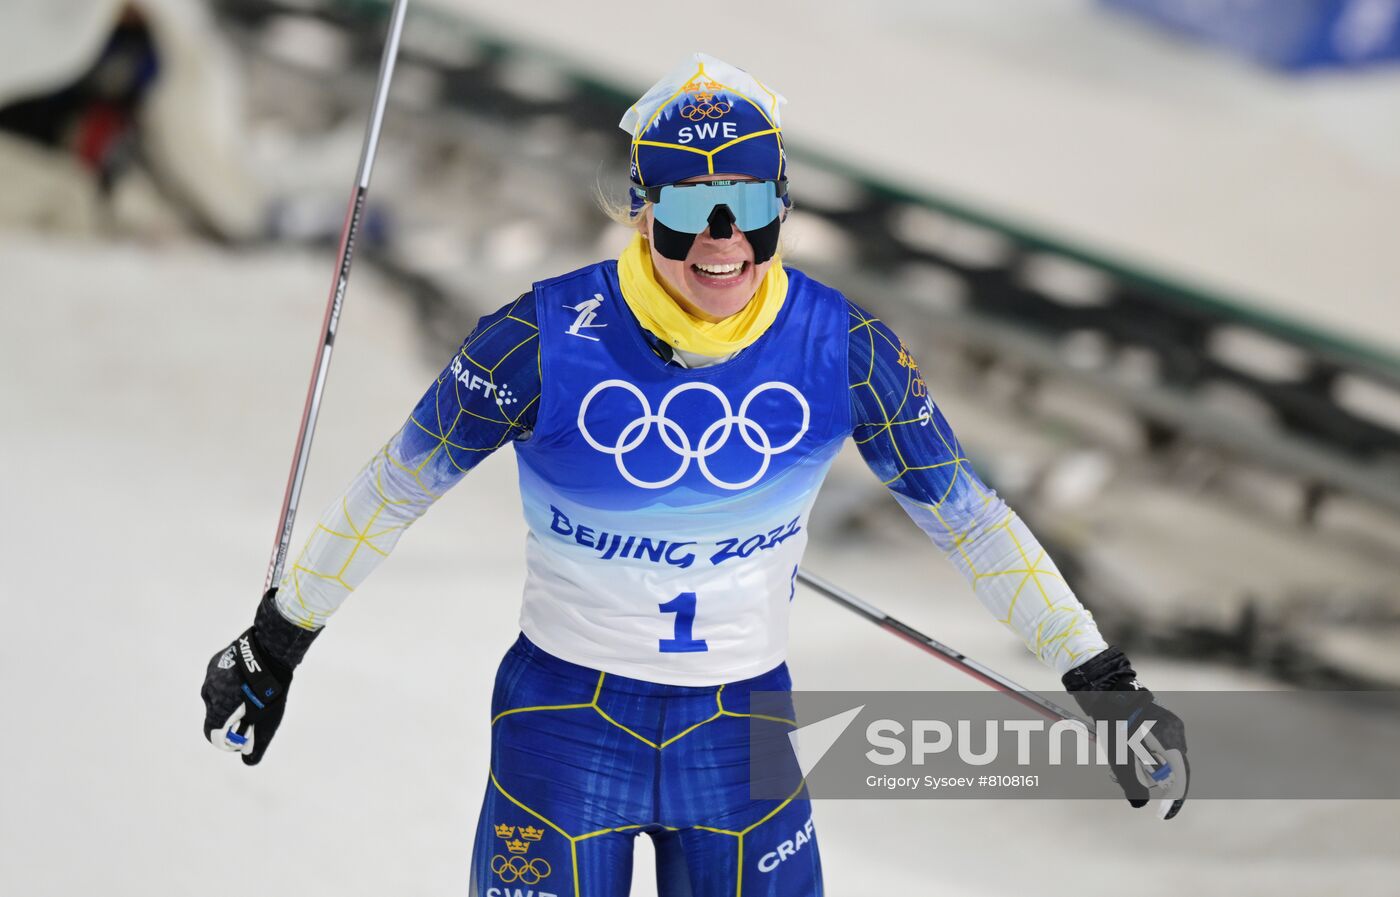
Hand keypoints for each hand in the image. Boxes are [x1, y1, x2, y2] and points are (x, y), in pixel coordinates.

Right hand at [201, 589, 318, 765]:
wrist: (270, 651)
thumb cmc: (269, 691)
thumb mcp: (267, 723)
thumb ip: (255, 745)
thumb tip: (248, 760)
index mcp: (216, 710)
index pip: (212, 735)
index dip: (227, 741)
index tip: (242, 737)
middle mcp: (208, 694)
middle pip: (217, 715)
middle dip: (233, 718)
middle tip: (254, 714)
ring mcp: (210, 676)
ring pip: (219, 695)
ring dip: (232, 699)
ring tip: (253, 694)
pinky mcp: (216, 661)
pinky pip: (221, 679)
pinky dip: (232, 683)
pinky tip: (249, 679)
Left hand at [1062, 647, 1188, 819]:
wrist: (1108, 689)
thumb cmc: (1113, 720)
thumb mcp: (1118, 755)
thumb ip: (1130, 782)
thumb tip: (1140, 805)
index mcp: (1170, 741)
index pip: (1180, 778)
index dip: (1173, 800)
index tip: (1163, 816)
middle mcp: (1176, 733)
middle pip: (1172, 770)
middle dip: (1153, 782)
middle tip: (1132, 786)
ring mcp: (1172, 725)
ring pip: (1165, 758)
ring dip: (1148, 768)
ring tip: (1123, 768)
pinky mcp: (1164, 721)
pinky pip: (1161, 745)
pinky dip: (1148, 755)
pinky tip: (1128, 755)